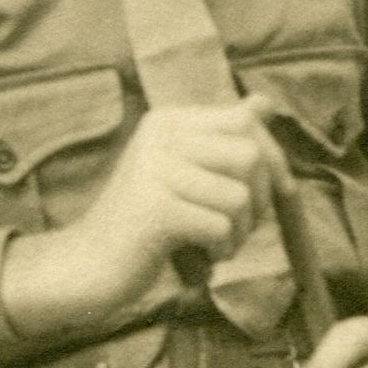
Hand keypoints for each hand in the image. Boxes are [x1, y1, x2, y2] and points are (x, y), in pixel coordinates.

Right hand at [5, 100, 280, 338]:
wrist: (88, 265)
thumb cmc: (145, 223)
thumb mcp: (184, 173)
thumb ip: (222, 140)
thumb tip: (266, 102)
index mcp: (167, 122)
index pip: (245, 120)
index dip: (274, 157)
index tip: (280, 191)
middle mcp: (159, 137)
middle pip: (249, 156)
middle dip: (261, 199)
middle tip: (238, 227)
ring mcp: (155, 171)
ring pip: (239, 196)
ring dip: (240, 232)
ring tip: (215, 245)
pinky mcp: (156, 210)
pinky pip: (220, 227)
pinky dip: (221, 250)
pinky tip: (201, 258)